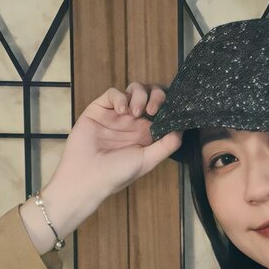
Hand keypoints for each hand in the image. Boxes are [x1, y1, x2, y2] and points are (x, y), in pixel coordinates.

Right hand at [39, 82, 181, 235]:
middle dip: (156, 96)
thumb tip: (183, 129)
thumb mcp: (147, 160)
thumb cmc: (116, 174)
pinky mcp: (99, 109)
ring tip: (136, 112)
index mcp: (146, 134)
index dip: (168, 106)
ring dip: (139, 95)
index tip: (170, 111)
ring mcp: (116, 115)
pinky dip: (119, 97)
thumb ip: (166, 145)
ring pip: (133, 90)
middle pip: (150, 96)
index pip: (162, 111)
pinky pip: (112, 94)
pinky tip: (121, 110)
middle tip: (153, 109)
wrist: (86, 178)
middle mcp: (132, 122)